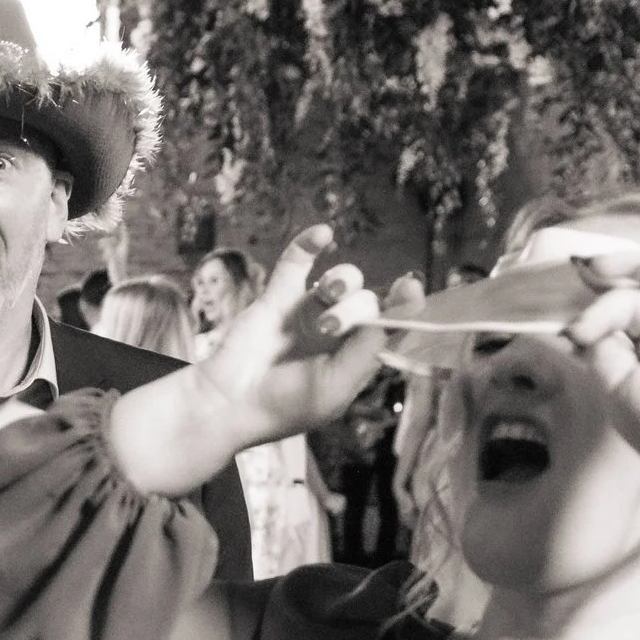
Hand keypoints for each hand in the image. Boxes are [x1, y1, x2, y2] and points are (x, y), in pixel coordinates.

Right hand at [107, 225, 401, 497]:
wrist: (229, 402)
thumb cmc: (284, 405)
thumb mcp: (334, 387)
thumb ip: (364, 350)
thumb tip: (391, 313)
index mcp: (356, 359)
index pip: (393, 325)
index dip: (405, 305)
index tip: (410, 287)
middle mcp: (338, 333)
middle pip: (368, 301)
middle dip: (355, 308)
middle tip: (328, 329)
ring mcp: (308, 312)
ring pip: (341, 279)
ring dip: (342, 280)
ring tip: (326, 294)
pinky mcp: (279, 297)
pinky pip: (298, 262)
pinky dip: (309, 245)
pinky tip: (323, 234)